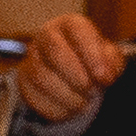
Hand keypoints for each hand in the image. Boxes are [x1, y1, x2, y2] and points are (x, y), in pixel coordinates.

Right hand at [18, 5, 132, 124]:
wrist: (76, 75)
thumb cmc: (94, 61)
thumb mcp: (110, 56)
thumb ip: (111, 61)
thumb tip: (105, 74)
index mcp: (70, 24)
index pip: (77, 30)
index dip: (92, 54)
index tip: (104, 77)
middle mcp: (46, 36)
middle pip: (54, 51)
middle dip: (76, 76)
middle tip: (92, 91)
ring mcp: (31, 58)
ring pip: (41, 76)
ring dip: (66, 95)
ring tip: (83, 103)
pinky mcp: (24, 81)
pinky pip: (33, 95)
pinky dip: (54, 108)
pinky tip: (70, 111)